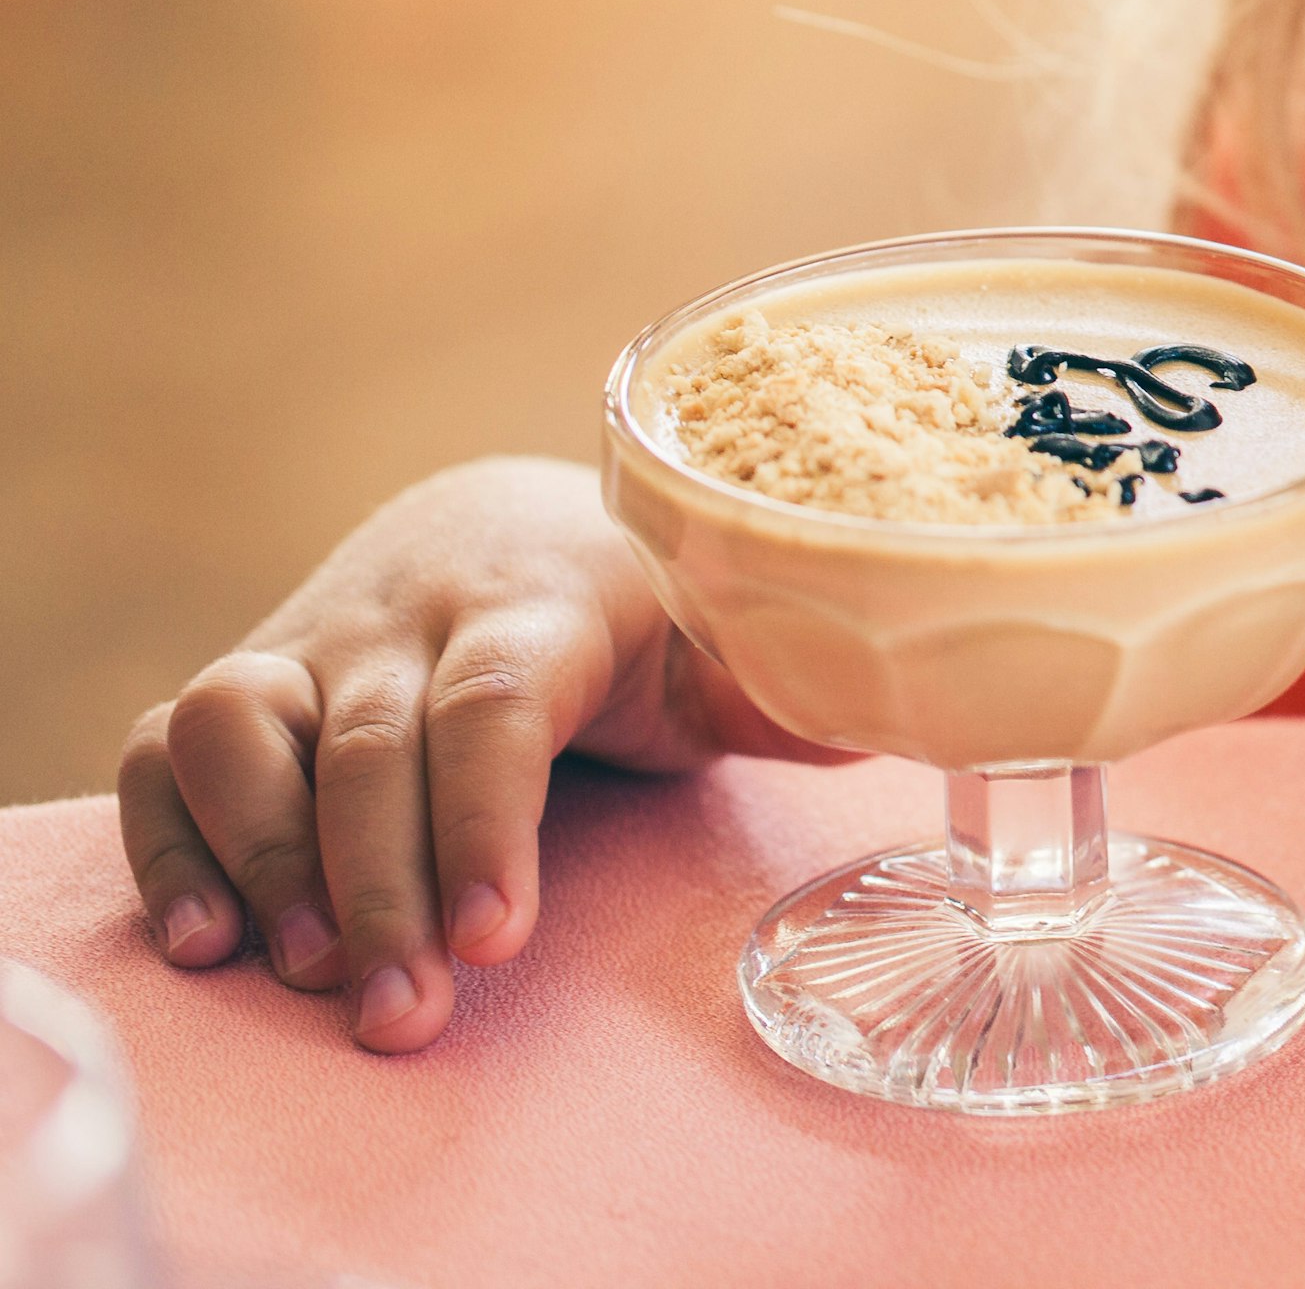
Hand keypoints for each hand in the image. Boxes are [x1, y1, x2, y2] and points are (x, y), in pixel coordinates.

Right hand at [115, 456, 844, 1050]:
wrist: (506, 519)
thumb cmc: (637, 611)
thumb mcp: (720, 643)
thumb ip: (792, 690)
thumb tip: (902, 717)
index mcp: (550, 600)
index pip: (499, 702)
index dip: (487, 819)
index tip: (500, 936)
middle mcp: (415, 615)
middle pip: (373, 746)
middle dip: (382, 895)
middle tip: (408, 1017)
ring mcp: (317, 640)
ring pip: (245, 729)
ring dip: (267, 859)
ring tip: (308, 975)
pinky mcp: (246, 677)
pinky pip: (169, 747)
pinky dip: (172, 839)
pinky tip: (212, 941)